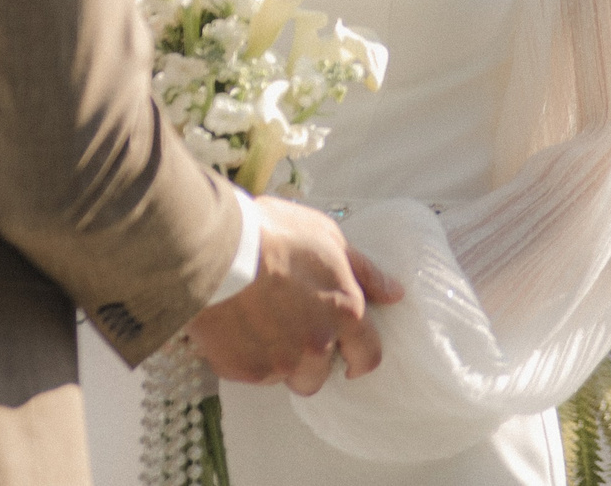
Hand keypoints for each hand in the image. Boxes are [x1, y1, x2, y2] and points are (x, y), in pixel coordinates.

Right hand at [185, 196, 404, 395]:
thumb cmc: (272, 233)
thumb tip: (394, 292)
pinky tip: (235, 325)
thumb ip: (364, 271)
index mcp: (344, 313)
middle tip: (287, 328)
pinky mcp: (243, 369)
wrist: (216, 247)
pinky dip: (244, 355)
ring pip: (283, 377)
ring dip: (276, 360)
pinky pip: (249, 372)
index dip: (358, 357)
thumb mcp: (328, 237)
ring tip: (258, 325)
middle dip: (308, 360)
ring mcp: (278, 362)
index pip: (368, 357)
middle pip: (319, 376)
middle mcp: (316, 345)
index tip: (346, 354)